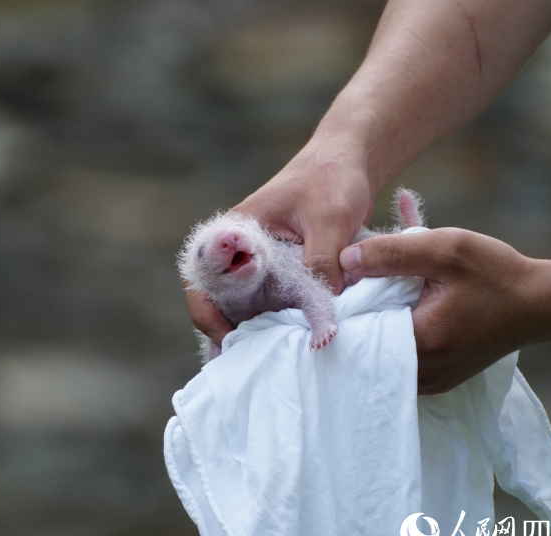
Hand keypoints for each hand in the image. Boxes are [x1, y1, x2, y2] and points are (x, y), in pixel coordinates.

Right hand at [185, 142, 374, 345]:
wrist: (349, 161)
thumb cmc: (331, 180)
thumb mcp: (330, 220)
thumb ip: (322, 262)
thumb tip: (326, 312)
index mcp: (235, 231)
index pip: (202, 277)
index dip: (206, 311)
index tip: (228, 337)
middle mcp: (240, 249)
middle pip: (217, 298)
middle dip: (228, 330)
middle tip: (248, 359)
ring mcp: (259, 261)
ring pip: (243, 304)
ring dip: (253, 329)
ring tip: (267, 358)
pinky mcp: (280, 269)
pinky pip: (270, 302)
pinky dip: (277, 321)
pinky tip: (290, 341)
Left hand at [339, 228, 541, 393]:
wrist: (541, 303)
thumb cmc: (497, 274)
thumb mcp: (445, 249)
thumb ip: (392, 253)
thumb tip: (344, 259)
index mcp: (421, 343)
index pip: (358, 332)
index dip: (346, 305)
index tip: (347, 281)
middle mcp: (422, 374)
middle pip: (366, 347)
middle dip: (359, 315)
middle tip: (360, 285)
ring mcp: (430, 381)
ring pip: (381, 355)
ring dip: (376, 327)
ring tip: (379, 296)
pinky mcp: (437, 379)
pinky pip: (400, 360)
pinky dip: (393, 337)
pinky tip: (399, 311)